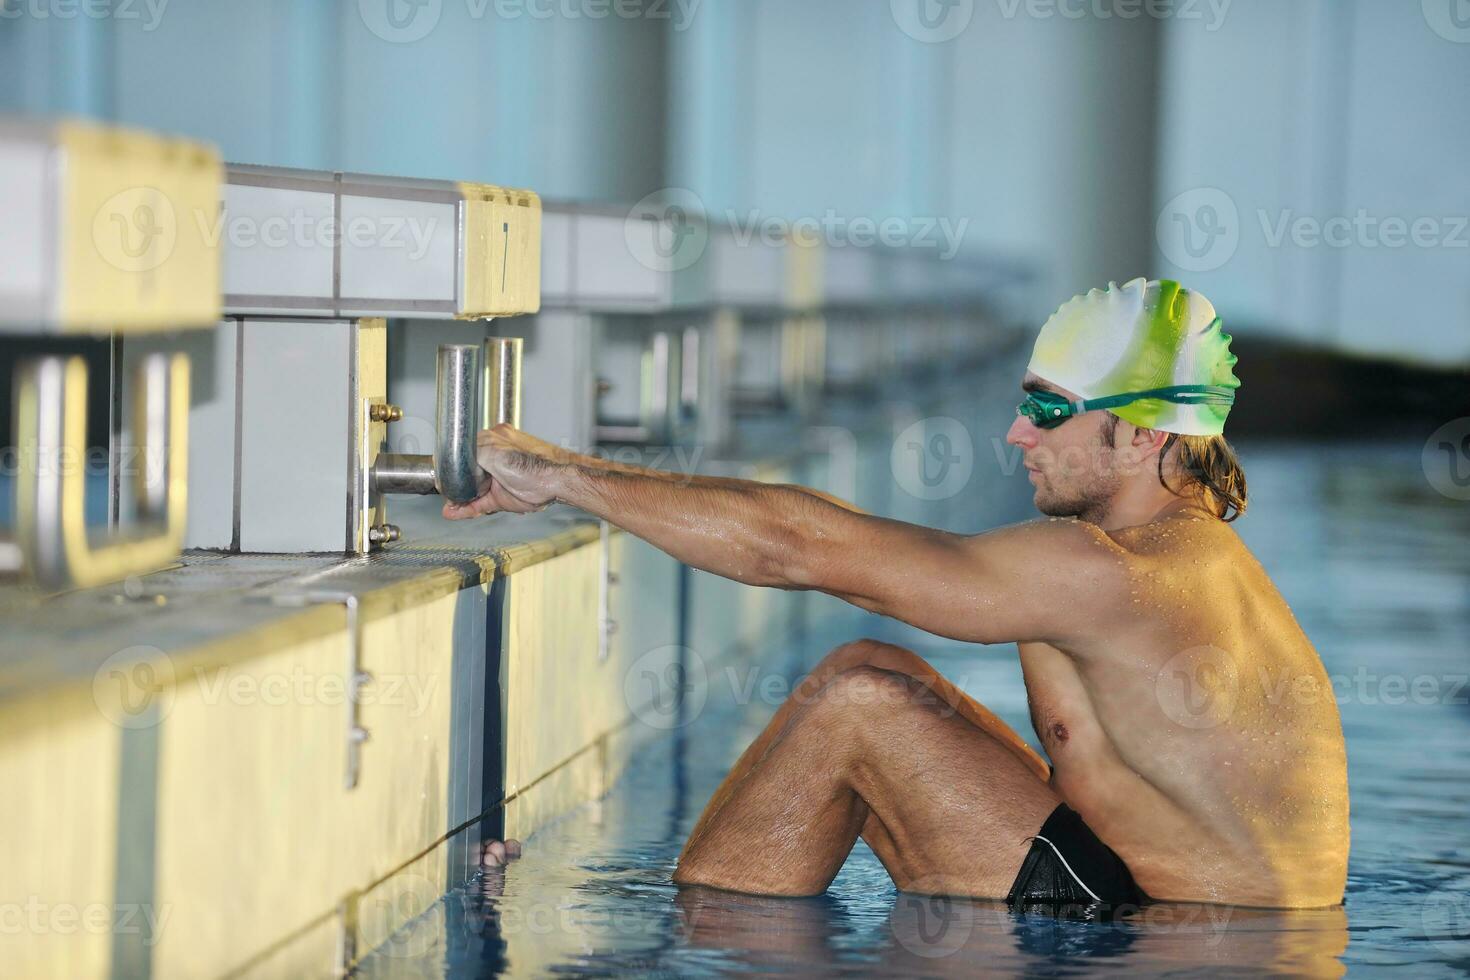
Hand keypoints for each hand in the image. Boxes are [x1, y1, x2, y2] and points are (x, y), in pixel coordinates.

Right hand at [441, 424, 572, 519]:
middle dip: (455, 484)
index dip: (452, 464)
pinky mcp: (502, 497)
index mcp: (493, 439)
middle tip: (447, 492)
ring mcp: (498, 479)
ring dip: (458, 499)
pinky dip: (464, 509)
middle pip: (466, 472)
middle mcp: (495, 458)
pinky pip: (478, 503)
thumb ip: (473, 457)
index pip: (464, 451)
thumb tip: (453, 465)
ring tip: (450, 504)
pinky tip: (453, 512)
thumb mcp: (495, 455)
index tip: (443, 474)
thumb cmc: (536, 465)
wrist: (558, 482)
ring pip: (471, 490)